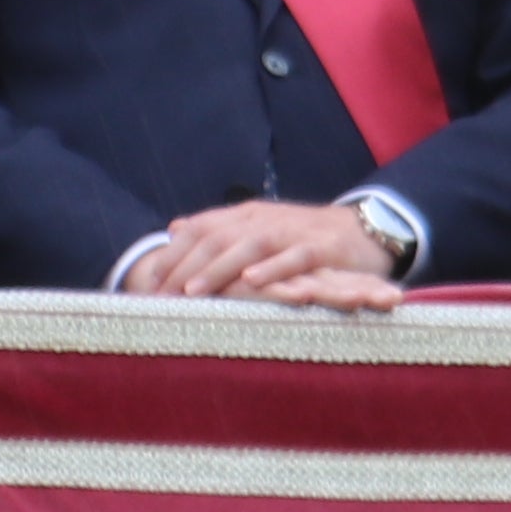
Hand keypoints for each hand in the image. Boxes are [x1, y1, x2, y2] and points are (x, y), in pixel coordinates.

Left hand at [121, 198, 405, 313]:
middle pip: (217, 238)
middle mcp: (264, 219)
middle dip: (185, 267)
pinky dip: (273, 268)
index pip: (199, 230)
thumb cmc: (302, 237)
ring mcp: (293, 231)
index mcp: (244, 216)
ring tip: (193, 291)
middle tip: (160, 295)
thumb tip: (174, 229)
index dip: (172, 256)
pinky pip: (295, 257)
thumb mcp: (257, 229)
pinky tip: (252, 281)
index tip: (147, 285)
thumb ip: (218, 230)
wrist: (363, 229)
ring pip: (249, 245)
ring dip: (218, 269)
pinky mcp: (322, 247)